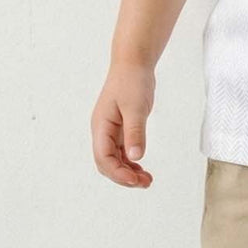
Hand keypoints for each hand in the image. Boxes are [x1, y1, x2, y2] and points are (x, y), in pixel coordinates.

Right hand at [91, 62, 155, 187]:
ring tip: (147, 180)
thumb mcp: (136, 107)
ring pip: (114, 160)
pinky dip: (131, 162)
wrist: (133, 64)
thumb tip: (135, 158)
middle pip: (107, 163)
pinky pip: (121, 152)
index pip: (103, 158)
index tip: (135, 180)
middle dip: (123, 176)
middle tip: (145, 183)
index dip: (118, 173)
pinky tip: (142, 168)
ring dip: (128, 172)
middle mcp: (102, 131)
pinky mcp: (120, 129)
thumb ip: (135, 132)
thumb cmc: (132, 81)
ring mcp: (110, 131)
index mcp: (101, 126)